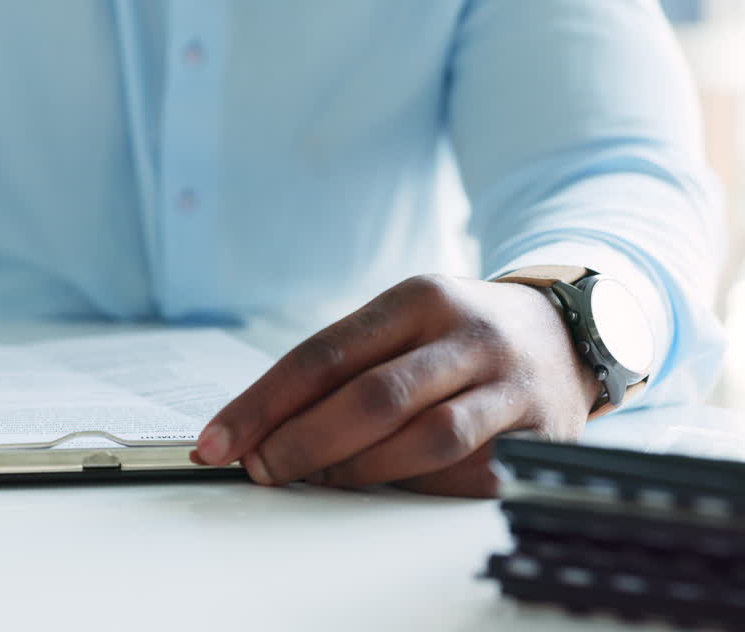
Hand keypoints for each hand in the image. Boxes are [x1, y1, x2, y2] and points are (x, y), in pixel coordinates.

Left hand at [195, 274, 599, 496]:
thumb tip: (261, 428)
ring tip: (319, 479)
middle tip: (261, 469)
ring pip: (424, 439)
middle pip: (371, 398)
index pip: (323, 354)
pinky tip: (390, 489)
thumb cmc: (458, 335)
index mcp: (418, 298)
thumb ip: (342, 367)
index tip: (218, 441)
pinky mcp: (543, 435)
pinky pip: (470, 474)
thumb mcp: (404, 321)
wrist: (568, 332)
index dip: (262, 404)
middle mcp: (467, 334)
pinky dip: (419, 488)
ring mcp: (510, 385)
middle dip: (302, 443)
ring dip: (358, 470)